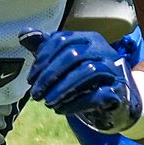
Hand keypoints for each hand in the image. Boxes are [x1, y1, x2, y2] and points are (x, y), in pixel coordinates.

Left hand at [21, 28, 141, 131]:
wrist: (115, 99)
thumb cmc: (84, 77)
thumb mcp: (63, 61)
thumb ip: (44, 48)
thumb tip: (23, 34)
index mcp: (87, 38)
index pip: (62, 40)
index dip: (43, 59)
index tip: (30, 79)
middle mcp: (102, 49)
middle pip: (73, 54)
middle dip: (50, 75)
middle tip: (35, 94)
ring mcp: (114, 68)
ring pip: (88, 71)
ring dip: (62, 89)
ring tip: (47, 102)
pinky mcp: (119, 89)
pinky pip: (99, 93)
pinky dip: (77, 103)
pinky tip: (62, 109)